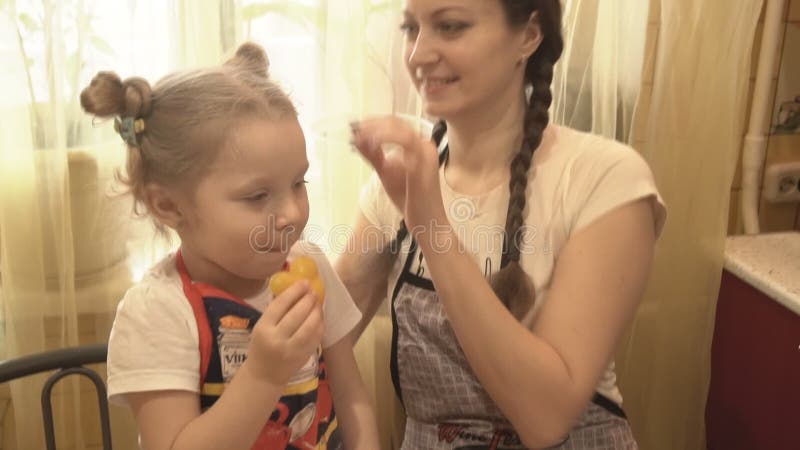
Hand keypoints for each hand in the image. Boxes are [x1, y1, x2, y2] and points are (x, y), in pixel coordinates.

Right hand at [245, 280, 323, 385]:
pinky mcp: (303, 357)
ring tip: (318, 303)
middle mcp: (276, 339)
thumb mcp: (261, 328)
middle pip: (296, 315)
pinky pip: (315, 338)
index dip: (294, 292)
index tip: (304, 282)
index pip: (280, 305)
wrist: (264, 375)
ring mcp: (291, 350)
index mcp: (263, 329)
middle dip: (308, 300)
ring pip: (309, 327)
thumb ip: (275, 311)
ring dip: (316, 312)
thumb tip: (293, 289)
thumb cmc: (261, 346)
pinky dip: (320, 325)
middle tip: (314, 291)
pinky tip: (320, 317)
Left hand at [351, 116, 446, 232]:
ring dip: (377, 131)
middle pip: (397, 123)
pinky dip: (386, 141)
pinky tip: (372, 146)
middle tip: (354, 130)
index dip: (373, 122)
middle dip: (372, 124)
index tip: (355, 126)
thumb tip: (357, 138)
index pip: (395, 124)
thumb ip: (374, 155)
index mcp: (418, 145)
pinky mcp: (424, 164)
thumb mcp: (386, 173)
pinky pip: (405, 143)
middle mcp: (425, 145)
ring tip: (360, 137)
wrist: (427, 222)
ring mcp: (426, 154)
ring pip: (401, 130)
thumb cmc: (410, 199)